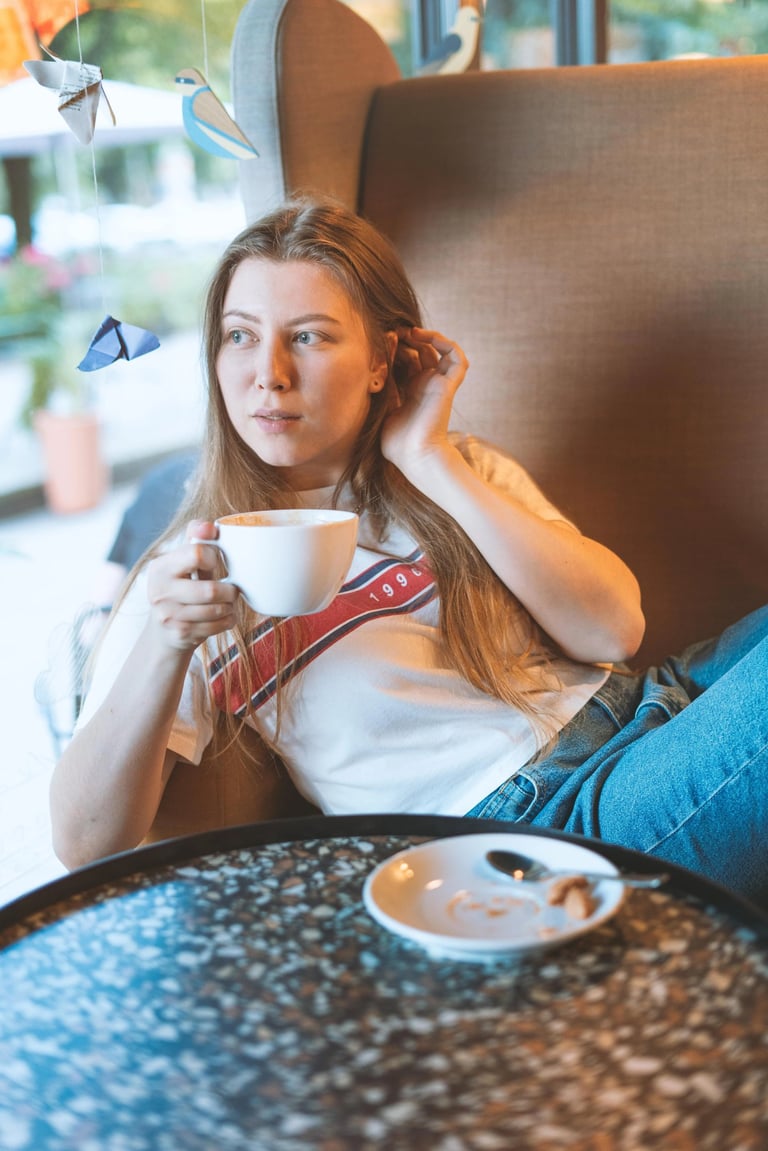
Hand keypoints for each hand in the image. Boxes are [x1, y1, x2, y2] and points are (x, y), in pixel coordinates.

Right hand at [145, 520, 237, 650]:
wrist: (164, 633)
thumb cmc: (181, 589)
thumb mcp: (183, 563)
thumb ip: (197, 541)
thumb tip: (209, 526)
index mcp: (160, 567)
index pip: (197, 554)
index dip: (215, 557)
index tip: (216, 563)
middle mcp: (159, 591)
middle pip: (210, 590)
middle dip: (229, 591)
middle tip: (232, 590)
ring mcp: (168, 615)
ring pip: (217, 609)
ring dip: (230, 606)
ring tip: (228, 603)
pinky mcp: (180, 634)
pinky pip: (218, 625)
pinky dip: (228, 620)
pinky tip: (224, 616)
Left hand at [380, 327, 467, 480]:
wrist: (413, 457)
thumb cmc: (397, 443)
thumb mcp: (383, 408)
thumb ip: (383, 385)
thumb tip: (375, 362)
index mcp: (411, 391)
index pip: (407, 360)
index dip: (397, 347)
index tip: (382, 339)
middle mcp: (426, 385)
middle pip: (422, 351)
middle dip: (409, 338)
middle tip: (394, 331)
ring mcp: (438, 384)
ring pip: (441, 350)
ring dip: (427, 336)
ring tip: (410, 332)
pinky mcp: (447, 386)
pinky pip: (457, 359)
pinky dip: (446, 343)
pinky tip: (426, 337)